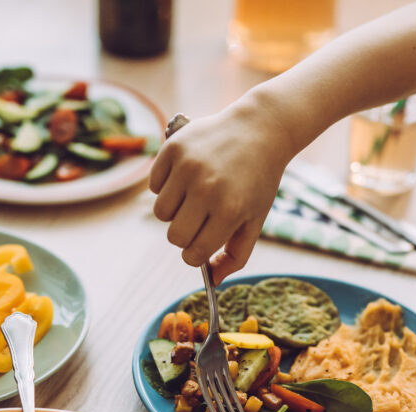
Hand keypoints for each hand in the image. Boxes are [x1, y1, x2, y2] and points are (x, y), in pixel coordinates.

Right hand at [149, 100, 293, 283]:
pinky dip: (166, 185)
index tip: (202, 245)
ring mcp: (188, 167)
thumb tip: (212, 280)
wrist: (260, 128)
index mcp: (229, 211)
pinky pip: (154, 185)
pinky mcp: (173, 148)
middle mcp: (206, 189)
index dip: (195, 255)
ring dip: (175, 210)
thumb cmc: (259, 180)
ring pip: (160, 212)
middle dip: (185, 234)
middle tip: (200, 218)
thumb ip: (236, 255)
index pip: (193, 254)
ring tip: (195, 194)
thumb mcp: (256, 220)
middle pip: (173, 237)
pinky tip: (188, 174)